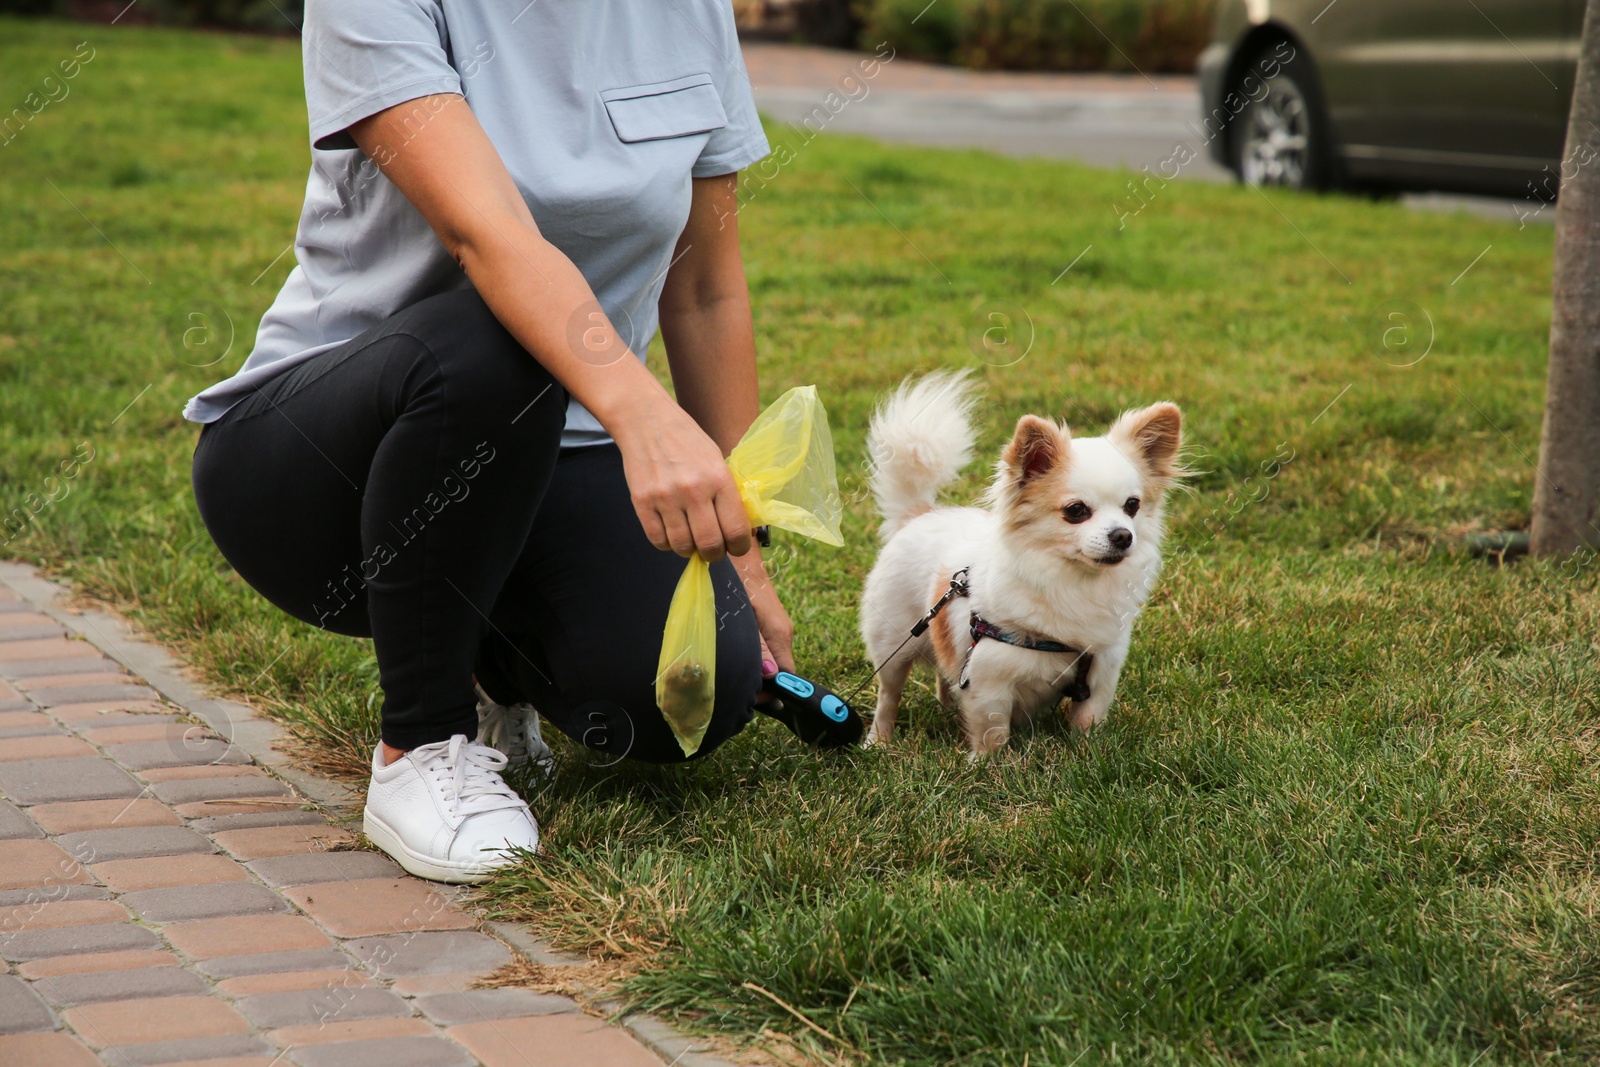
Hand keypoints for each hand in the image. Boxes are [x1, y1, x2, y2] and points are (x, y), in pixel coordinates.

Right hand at [611, 394, 751, 562]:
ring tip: (691, 539)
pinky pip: (658, 540)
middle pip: (710, 545)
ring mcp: (665, 498)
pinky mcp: (642, 502)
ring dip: (689, 549)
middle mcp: (694, 490)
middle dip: (715, 554)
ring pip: (682, 546)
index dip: (739, 547)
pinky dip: (667, 543)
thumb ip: (726, 494)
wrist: (646, 421)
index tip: (736, 547)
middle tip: (713, 549)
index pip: (736, 530)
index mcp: (719, 479)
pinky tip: (671, 532)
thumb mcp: (716, 460)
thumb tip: (737, 530)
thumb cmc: (687, 440)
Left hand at [733, 547, 793, 683]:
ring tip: (729, 672)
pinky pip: (765, 649)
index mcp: (781, 635)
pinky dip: (751, 656)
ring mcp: (777, 629)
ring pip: (770, 661)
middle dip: (759, 684)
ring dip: (753, 670)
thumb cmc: (737, 583)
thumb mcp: (743, 616)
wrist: (737, 556)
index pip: (787, 676)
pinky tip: (733, 654)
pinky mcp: (768, 624)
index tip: (751, 700)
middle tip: (733, 687)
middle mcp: (784, 634)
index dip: (772, 692)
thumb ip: (757, 646)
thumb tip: (770, 674)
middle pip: (777, 672)